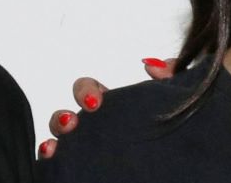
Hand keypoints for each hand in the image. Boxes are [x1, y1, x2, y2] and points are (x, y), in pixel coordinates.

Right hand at [37, 57, 175, 158]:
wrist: (181, 163)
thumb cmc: (173, 129)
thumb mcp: (174, 101)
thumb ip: (169, 77)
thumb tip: (153, 64)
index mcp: (115, 108)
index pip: (90, 90)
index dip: (87, 90)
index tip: (96, 101)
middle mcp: (96, 127)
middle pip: (66, 115)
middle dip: (62, 117)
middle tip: (72, 123)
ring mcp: (87, 147)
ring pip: (59, 139)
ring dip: (55, 138)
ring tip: (56, 144)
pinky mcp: (84, 166)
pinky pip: (58, 162)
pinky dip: (50, 158)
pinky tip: (52, 157)